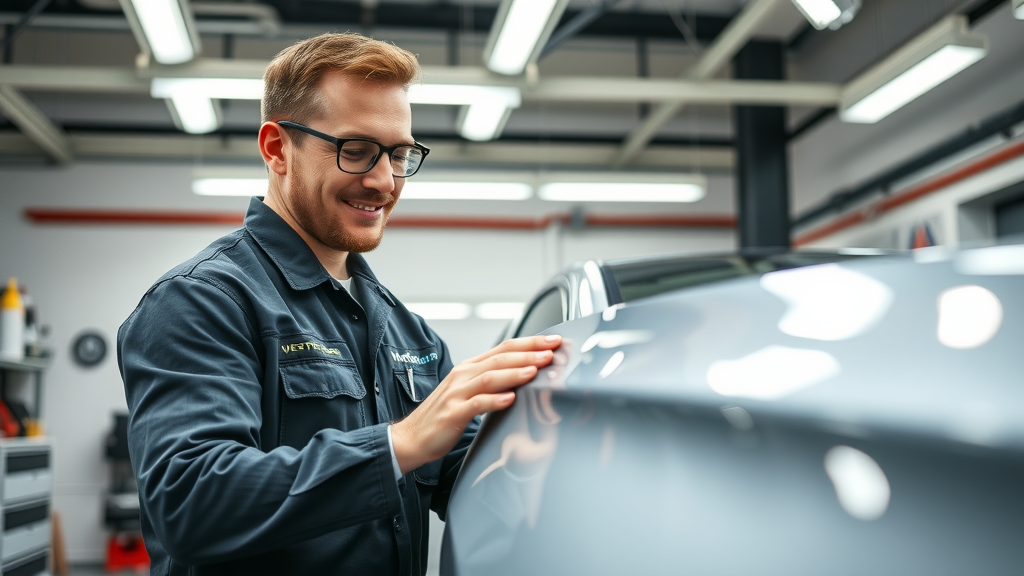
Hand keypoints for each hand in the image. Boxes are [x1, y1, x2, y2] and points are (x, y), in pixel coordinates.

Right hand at [390, 334, 561, 473]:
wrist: (411, 437)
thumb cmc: (442, 416)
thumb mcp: (468, 393)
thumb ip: (490, 383)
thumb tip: (522, 377)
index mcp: (468, 368)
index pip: (502, 348)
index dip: (528, 343)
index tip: (551, 341)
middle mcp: (463, 376)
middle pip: (499, 358)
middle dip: (528, 353)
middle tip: (551, 352)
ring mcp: (457, 393)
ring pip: (490, 377)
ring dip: (515, 372)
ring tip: (536, 370)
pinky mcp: (453, 413)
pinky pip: (476, 404)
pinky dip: (495, 400)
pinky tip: (510, 399)